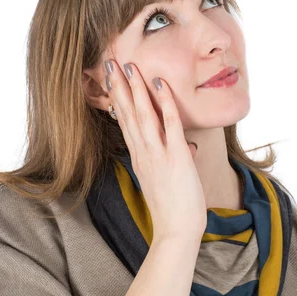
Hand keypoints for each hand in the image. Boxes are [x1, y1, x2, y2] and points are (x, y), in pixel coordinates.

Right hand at [102, 60, 206, 242]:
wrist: (176, 232)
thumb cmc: (174, 208)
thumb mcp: (169, 179)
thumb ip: (174, 158)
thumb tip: (186, 146)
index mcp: (140, 157)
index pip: (125, 122)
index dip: (118, 99)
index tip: (112, 79)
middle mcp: (143, 152)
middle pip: (127, 114)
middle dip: (119, 87)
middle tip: (110, 63)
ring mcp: (158, 154)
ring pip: (143, 115)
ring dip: (136, 89)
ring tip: (129, 67)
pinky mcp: (175, 157)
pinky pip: (169, 124)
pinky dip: (164, 102)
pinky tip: (159, 84)